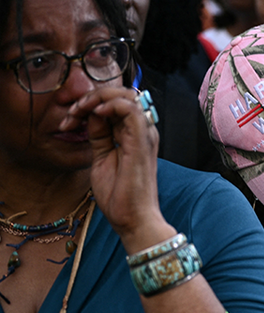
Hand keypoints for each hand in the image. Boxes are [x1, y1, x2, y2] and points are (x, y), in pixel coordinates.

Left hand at [63, 87, 171, 250]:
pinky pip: (130, 108)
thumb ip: (99, 135)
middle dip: (93, 96)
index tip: (69, 119)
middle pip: (122, 94)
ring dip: (97, 98)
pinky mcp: (142, 140)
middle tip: (73, 111)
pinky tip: (95, 114)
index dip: (90, 104)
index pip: (116, 104)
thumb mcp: (101, 158)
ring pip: (126, 95)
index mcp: (134, 135)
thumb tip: (91, 115)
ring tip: (80, 111)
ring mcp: (145, 134)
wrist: (133, 218)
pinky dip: (109, 105)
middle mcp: (143, 131)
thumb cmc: (120, 195)